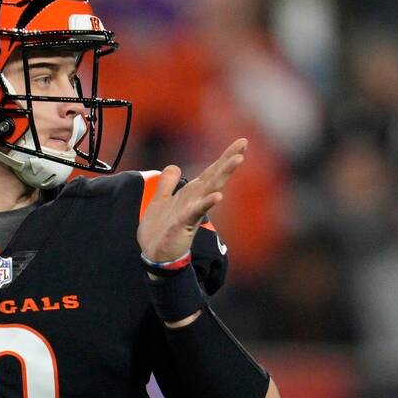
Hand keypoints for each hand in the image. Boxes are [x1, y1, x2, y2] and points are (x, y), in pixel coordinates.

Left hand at [137, 138, 246, 262]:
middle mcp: (195, 201)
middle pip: (214, 176)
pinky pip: (195, 212)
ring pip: (209, 190)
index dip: (224, 157)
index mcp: (191, 194)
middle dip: (228, 160)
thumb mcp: (161, 201)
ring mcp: (191, 212)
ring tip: (237, 160)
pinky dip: (206, 203)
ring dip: (222, 175)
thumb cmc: (160, 231)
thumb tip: (173, 166)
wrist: (153, 256)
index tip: (241, 141)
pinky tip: (218, 196)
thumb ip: (168, 184)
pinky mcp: (183, 225)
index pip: (210, 172)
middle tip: (244, 144)